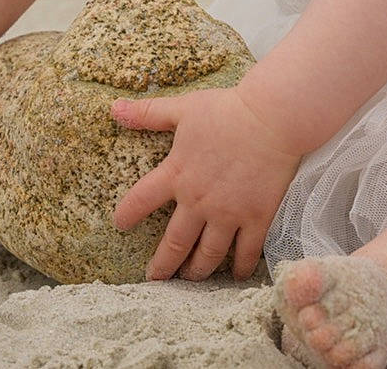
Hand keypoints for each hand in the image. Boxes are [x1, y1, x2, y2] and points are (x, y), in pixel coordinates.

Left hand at [110, 87, 302, 280]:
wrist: (272, 118)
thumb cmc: (227, 110)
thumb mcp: (183, 108)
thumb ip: (149, 113)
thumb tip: (114, 108)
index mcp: (177, 174)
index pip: (141, 200)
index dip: (127, 214)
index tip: (120, 224)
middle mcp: (198, 201)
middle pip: (174, 243)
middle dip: (163, 265)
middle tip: (155, 277)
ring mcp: (228, 214)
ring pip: (207, 255)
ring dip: (196, 270)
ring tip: (191, 278)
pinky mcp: (256, 218)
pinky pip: (246, 252)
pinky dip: (239, 267)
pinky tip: (235, 274)